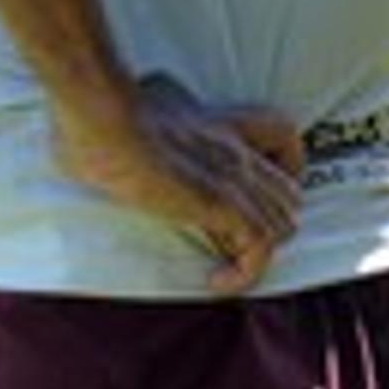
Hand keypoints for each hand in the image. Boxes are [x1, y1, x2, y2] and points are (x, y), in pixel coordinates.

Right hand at [50, 70, 307, 295]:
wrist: (100, 114)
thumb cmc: (96, 111)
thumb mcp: (130, 107)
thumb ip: (143, 112)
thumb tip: (108, 128)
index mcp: (217, 116)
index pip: (285, 134)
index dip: (278, 172)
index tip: (249, 196)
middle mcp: (236, 143)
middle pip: (291, 193)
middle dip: (265, 224)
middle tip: (225, 241)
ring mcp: (234, 173)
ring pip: (284, 223)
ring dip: (255, 251)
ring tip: (219, 262)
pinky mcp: (222, 203)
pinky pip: (260, 249)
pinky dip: (245, 273)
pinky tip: (214, 282)